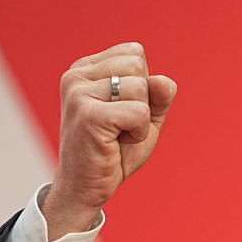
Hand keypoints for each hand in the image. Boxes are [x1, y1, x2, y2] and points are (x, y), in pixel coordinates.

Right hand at [42, 42, 176, 239]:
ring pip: (141, 87)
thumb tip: (164, 82)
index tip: (122, 110)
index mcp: (86, 68)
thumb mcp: (145, 116)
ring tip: (117, 134)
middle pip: (139, 65)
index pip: (135, 53)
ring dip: (140, 118)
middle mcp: (77, 75)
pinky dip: (138, 132)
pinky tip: (116, 143)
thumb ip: (159, 94)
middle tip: (121, 125)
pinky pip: (138, 112)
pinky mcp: (88, 114)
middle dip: (142, 100)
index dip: (143, 86)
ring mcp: (78, 92)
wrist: (86, 188)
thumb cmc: (115, 151)